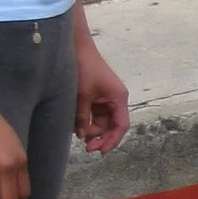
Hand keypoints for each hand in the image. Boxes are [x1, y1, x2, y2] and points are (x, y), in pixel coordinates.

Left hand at [74, 39, 129, 153]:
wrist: (76, 47)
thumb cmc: (83, 68)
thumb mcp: (82, 95)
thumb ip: (83, 117)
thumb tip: (82, 136)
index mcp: (118, 98)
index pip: (121, 125)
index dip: (112, 140)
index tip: (101, 151)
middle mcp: (116, 100)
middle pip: (112, 126)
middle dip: (100, 137)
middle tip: (86, 147)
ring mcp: (106, 98)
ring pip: (102, 121)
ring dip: (92, 130)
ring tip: (78, 135)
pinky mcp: (96, 96)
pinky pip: (94, 114)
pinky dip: (87, 121)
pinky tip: (77, 126)